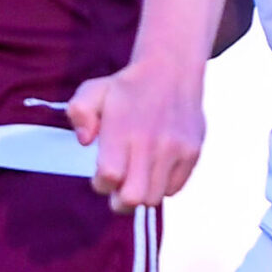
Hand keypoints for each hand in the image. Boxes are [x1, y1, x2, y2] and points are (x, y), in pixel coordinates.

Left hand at [68, 56, 204, 212]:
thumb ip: (79, 113)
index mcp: (123, 128)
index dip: (101, 184)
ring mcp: (175, 149)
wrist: (171, 70)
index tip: (101, 175)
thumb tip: (84, 140)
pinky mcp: (192, 153)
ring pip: (154, 198)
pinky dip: (161, 186)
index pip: (110, 177)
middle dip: (119, 201)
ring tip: (136, 177)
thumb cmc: (125, 87)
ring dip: (141, 194)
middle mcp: (151, 141)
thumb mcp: (92, 91)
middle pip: (133, 197)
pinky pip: (173, 189)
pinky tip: (154, 168)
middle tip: (117, 190)